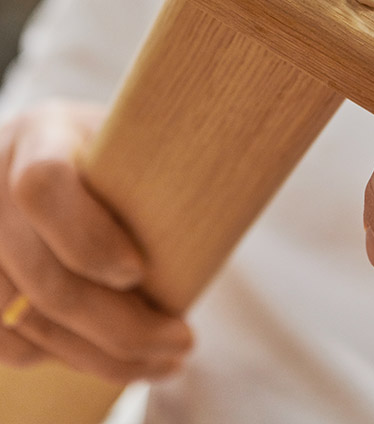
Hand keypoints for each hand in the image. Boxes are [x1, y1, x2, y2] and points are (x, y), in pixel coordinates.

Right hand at [0, 100, 192, 381]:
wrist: (48, 148)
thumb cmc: (111, 144)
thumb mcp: (132, 130)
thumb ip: (158, 157)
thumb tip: (236, 185)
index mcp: (41, 133)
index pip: (42, 186)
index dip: (87, 239)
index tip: (140, 270)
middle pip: (42, 274)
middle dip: (118, 323)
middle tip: (182, 340)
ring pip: (25, 321)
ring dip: (100, 354)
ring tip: (163, 358)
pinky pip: (10, 343)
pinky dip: (67, 358)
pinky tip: (117, 357)